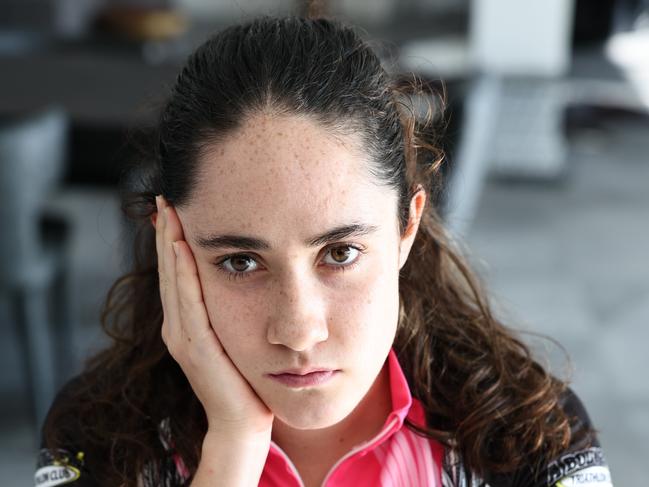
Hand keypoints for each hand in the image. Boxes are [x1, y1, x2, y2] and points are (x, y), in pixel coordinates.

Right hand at [154, 195, 273, 438]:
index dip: (172, 239)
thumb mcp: (235, 333)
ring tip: (169, 210)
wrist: (244, 421)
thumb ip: (229, 308)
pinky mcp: (195, 347)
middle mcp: (177, 326)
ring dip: (169, 243)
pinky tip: (180, 246)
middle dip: (167, 232)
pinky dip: (182, 273)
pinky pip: (188, 302)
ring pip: (174, 280)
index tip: (175, 206)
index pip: (176, 272)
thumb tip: (244, 274)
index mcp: (186, 322)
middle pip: (169, 270)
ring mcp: (182, 337)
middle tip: (167, 195)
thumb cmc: (245, 377)